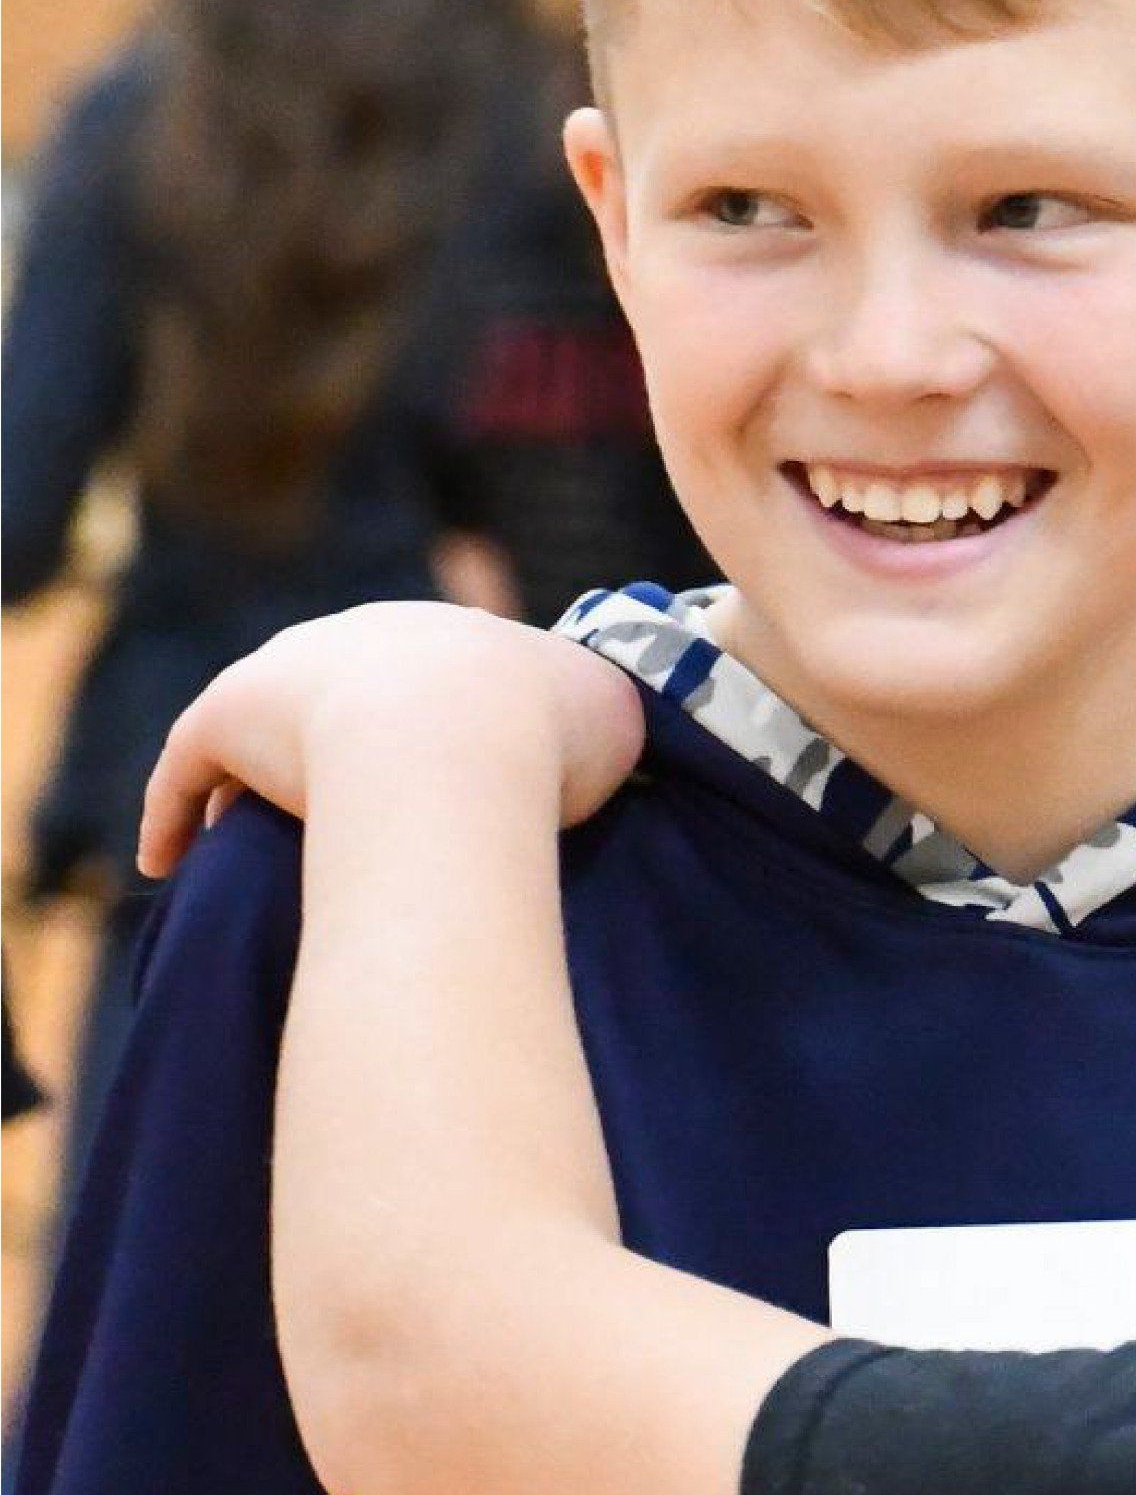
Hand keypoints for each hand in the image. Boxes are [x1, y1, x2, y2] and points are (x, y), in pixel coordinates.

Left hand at [138, 603, 646, 879]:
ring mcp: (292, 671)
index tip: (437, 794)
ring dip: (254, 785)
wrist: (460, 742)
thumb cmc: (545, 737)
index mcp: (452, 637)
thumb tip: (608, 733)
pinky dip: (173, 812)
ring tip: (256, 847)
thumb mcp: (612, 714)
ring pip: (263, 731)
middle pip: (343, 697)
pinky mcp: (228, 715)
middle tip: (350, 821)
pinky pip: (188, 767)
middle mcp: (365, 634)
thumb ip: (603, 714)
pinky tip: (165, 860)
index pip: (433, 682)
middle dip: (342, 752)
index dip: (435, 739)